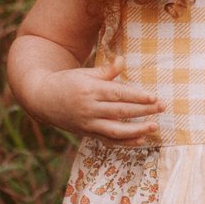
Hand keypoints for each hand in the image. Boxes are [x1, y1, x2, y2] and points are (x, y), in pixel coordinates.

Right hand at [31, 61, 164, 142]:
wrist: (42, 99)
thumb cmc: (66, 82)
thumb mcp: (84, 73)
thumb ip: (106, 71)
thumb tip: (122, 60)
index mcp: (89, 90)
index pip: (118, 94)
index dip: (137, 96)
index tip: (153, 97)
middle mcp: (89, 108)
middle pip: (120, 111)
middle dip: (143, 110)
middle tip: (162, 107)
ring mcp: (88, 123)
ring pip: (116, 130)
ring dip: (137, 129)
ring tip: (155, 126)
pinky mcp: (87, 134)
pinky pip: (108, 141)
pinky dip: (125, 142)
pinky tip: (141, 139)